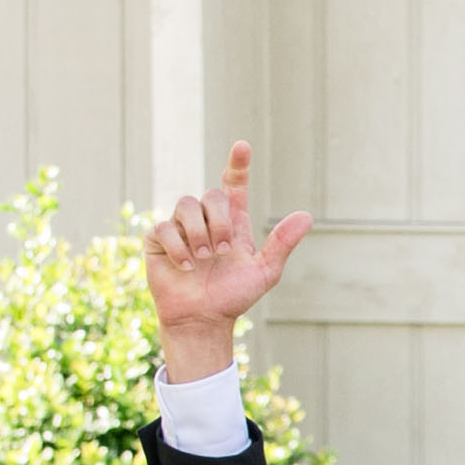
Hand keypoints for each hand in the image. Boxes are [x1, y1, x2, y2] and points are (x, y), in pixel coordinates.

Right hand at [146, 141, 310, 376]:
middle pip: (211, 195)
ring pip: (186, 204)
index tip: (242, 146)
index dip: (237, 165)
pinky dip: (178, 247)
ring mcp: (181, 227)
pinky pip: (165, 227)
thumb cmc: (233, 296)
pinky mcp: (158, 238)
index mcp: (232, 223)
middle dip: (219, 221)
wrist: (203, 318)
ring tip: (206, 259)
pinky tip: (187, 266)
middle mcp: (206, 219)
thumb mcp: (265, 271)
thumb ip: (282, 243)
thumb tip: (306, 215)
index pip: (233, 185)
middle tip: (222, 251)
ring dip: (199, 233)